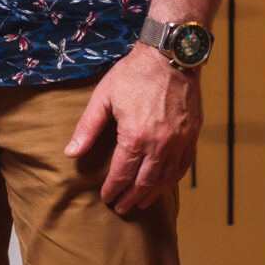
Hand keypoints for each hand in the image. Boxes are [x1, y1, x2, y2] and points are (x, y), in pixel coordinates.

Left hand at [64, 45, 201, 214]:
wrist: (170, 56)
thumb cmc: (134, 74)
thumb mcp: (103, 98)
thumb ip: (88, 128)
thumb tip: (71, 153)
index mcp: (135, 137)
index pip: (122, 174)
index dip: (113, 189)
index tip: (106, 197)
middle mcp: (160, 145)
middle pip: (144, 182)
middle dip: (131, 198)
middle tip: (121, 208)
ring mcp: (179, 141)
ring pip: (166, 178)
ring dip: (152, 194)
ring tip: (142, 203)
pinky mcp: (192, 135)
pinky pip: (184, 166)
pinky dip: (173, 179)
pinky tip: (165, 184)